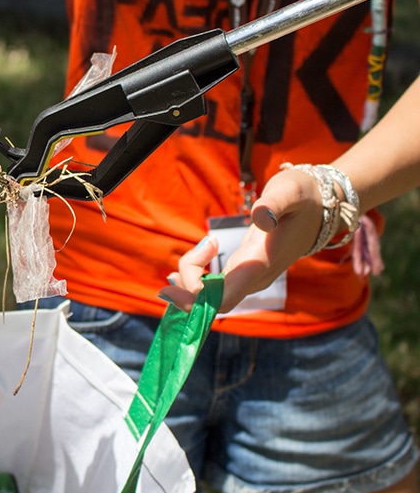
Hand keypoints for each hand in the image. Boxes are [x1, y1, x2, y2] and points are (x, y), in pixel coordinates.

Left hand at [159, 169, 322, 312]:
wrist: (323, 207)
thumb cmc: (304, 196)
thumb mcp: (289, 191)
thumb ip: (274, 203)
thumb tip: (260, 217)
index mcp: (260, 264)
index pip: (225, 298)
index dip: (195, 301)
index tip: (170, 289)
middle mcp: (255, 278)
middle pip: (213, 300)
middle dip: (186, 291)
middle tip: (169, 275)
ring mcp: (251, 278)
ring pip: (213, 295)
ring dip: (191, 282)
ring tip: (189, 258)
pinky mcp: (247, 271)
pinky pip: (216, 287)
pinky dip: (196, 281)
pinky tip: (180, 272)